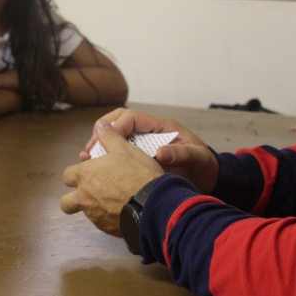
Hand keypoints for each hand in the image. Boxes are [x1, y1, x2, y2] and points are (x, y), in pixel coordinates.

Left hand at [61, 120, 163, 235]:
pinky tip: (123, 211)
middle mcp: (84, 197)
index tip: (86, 174)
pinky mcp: (107, 229)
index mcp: (85, 175)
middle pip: (66, 202)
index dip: (75, 174)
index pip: (67, 176)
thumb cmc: (139, 175)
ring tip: (112, 201)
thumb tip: (100, 124)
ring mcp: (94, 216)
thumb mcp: (126, 149)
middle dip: (74, 198)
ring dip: (92, 208)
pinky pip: (102, 224)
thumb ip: (110, 137)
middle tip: (90, 193)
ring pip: (85, 213)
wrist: (154, 204)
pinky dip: (108, 218)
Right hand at [80, 108, 218, 193]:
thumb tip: (163, 153)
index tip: (109, 143)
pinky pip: (118, 149)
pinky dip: (105, 155)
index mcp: (161, 126)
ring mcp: (142, 141)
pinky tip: (94, 165)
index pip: (132, 117)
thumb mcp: (198, 159)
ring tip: (86, 156)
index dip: (117, 127)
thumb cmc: (204, 166)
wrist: (208, 178)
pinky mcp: (138, 154)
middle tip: (90, 148)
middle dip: (102, 132)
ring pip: (114, 134)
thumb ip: (182, 154)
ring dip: (99, 143)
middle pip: (118, 120)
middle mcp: (149, 130)